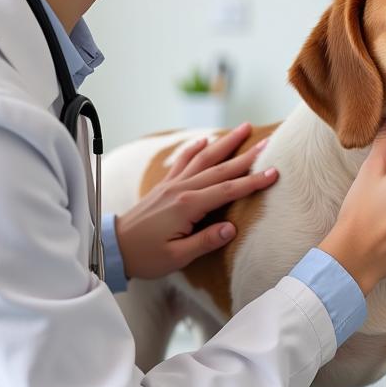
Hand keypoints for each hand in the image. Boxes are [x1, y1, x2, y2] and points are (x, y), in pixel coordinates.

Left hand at [114, 122, 278, 278]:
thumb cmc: (145, 256)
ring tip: (243, 128)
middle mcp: (181, 189)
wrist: (112, 248)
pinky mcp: (164, 186)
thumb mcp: (176, 257)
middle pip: (220, 168)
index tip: (274, 173)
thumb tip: (231, 229)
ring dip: (225, 142)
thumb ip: (205, 241)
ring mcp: (172, 184)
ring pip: (203, 158)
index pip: (227, 190)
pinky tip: (205, 140)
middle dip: (246, 155)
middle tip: (268, 143)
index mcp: (187, 206)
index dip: (252, 181)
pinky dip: (194, 148)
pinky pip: (182, 161)